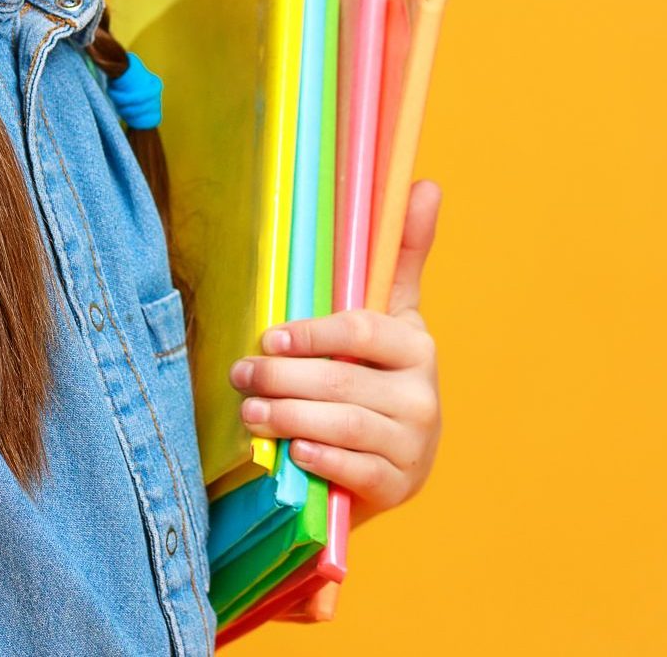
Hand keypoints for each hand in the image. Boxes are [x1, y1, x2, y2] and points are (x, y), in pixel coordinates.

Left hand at [229, 179, 443, 620]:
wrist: (389, 459)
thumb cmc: (376, 375)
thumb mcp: (388, 318)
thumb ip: (400, 255)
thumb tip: (427, 183)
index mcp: (416, 345)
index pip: (362, 332)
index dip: (312, 334)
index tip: (269, 338)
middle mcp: (423, 394)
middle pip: (343, 381)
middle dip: (283, 379)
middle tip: (239, 377)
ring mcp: (415, 444)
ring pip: (344, 426)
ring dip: (290, 419)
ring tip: (250, 412)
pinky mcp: (400, 485)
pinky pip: (355, 472)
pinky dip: (321, 461)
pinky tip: (292, 454)